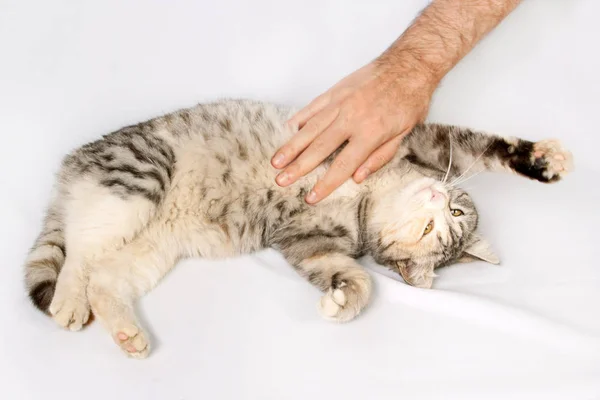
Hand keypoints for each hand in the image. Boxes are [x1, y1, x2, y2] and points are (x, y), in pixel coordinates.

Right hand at [271, 61, 434, 203]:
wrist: (409, 63)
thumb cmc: (410, 100)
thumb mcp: (404, 134)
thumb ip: (380, 157)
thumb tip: (357, 177)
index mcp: (371, 133)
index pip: (343, 165)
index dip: (325, 184)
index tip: (311, 197)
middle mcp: (351, 118)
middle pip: (319, 148)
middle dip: (298, 167)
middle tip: (280, 181)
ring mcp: (340, 102)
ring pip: (310, 128)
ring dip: (291, 146)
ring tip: (276, 161)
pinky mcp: (335, 91)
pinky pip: (312, 107)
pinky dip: (298, 120)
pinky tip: (286, 131)